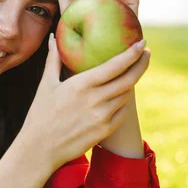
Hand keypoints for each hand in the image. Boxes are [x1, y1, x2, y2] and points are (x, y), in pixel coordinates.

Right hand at [19, 33, 149, 171]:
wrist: (40, 149)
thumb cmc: (40, 114)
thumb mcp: (45, 84)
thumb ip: (53, 59)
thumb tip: (53, 38)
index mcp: (81, 85)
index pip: (114, 66)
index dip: (132, 54)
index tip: (142, 43)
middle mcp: (95, 100)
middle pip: (128, 80)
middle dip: (141, 64)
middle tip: (146, 54)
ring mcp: (102, 117)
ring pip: (126, 95)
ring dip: (130, 83)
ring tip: (130, 73)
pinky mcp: (105, 131)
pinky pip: (122, 112)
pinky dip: (123, 102)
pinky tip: (120, 96)